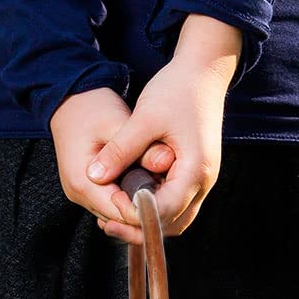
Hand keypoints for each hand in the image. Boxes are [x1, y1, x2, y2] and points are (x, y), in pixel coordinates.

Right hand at [49, 87, 165, 233]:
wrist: (70, 102)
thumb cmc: (92, 109)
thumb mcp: (118, 123)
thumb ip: (140, 147)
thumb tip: (167, 162)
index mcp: (82, 182)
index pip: (119, 212)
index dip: (146, 209)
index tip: (171, 194)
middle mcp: (78, 194)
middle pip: (119, 218)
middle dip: (145, 208)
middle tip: (173, 192)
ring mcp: (82, 194)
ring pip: (117, 213)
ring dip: (139, 203)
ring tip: (164, 187)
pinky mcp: (88, 190)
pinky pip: (114, 202)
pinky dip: (132, 196)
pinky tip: (149, 182)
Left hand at [84, 15, 241, 244]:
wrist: (204, 70)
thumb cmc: (177, 89)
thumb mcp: (144, 118)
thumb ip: (120, 150)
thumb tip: (93, 177)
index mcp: (195, 170)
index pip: (165, 210)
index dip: (136, 215)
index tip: (109, 212)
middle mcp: (204, 181)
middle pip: (173, 223)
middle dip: (140, 228)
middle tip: (107, 226)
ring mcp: (203, 179)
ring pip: (177, 218)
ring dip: (149, 223)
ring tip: (116, 220)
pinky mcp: (196, 173)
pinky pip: (178, 204)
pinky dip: (157, 210)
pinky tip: (132, 202)